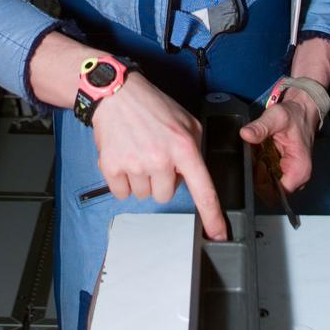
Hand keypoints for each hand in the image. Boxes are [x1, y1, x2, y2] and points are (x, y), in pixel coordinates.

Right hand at [93, 70, 227, 240]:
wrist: (116, 93)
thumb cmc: (152, 106)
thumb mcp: (187, 121)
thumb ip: (194, 149)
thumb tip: (191, 176)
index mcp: (184, 147)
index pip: (203, 190)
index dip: (212, 216)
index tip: (218, 235)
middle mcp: (161, 159)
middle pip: (166, 195)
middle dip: (161, 180)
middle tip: (154, 155)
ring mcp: (135, 164)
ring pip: (143, 194)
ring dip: (141, 179)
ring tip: (137, 151)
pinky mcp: (112, 166)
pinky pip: (121, 192)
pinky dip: (122, 180)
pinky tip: (123, 157)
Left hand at [239, 92, 320, 192]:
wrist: (301, 110)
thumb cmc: (293, 115)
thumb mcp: (276, 117)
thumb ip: (261, 127)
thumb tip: (245, 134)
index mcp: (299, 171)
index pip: (276, 194)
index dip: (260, 184)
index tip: (250, 168)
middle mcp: (297, 179)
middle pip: (270, 192)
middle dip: (256, 178)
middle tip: (250, 158)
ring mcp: (290, 176)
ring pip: (267, 185)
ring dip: (257, 173)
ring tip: (253, 155)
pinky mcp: (284, 172)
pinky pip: (268, 177)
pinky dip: (260, 169)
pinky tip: (256, 156)